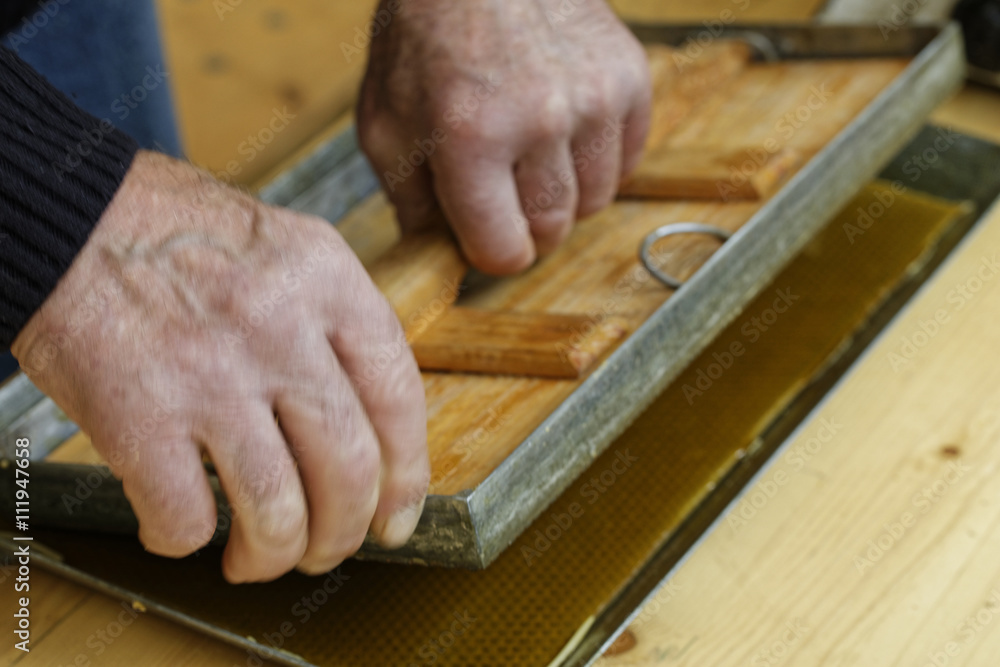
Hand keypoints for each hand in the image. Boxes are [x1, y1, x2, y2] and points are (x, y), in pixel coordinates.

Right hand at [12, 151, 428, 581]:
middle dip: (343, 534)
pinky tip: (179, 527)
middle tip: (325, 551)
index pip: (397, 397)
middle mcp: (279, 326)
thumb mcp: (283, 245)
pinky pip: (186, 517)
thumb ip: (332, 321)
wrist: (64, 213)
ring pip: (278, 510)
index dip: (406, 476)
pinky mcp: (138, 413)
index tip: (395, 518)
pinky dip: (185, 541)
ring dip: (274, 556)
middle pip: (348, 468)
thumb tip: (365, 426)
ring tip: (257, 560)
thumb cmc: (172, 233)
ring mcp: (210, 373)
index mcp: (327, 279)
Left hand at [356, 0, 650, 274]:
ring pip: (595, 202)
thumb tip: (437, 251)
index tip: (486, 237)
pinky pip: (627, 161)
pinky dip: (598, 161)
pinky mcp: (628, 78)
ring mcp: (593, 98)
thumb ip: (408, 198)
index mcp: (471, 137)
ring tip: (533, 158)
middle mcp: (540, 120)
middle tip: (506, 197)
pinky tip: (565, 133)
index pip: (502, 251)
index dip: (491, 252)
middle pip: (552, 231)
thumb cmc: (427, 32)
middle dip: (526, 227)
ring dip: (565, 195)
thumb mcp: (385, 119)